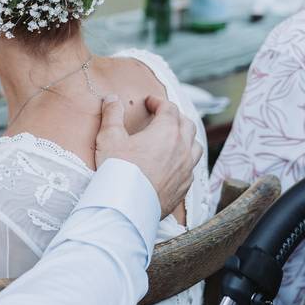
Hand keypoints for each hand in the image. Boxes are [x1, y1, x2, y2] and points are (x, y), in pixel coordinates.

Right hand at [94, 95, 200, 216]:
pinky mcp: (184, 186)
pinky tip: (174, 165)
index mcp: (166, 132)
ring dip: (186, 138)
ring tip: (174, 139)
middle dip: (175, 117)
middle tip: (162, 117)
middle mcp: (182, 148)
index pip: (169, 108)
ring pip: (196, 146)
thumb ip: (111, 115)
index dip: (159, 102)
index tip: (150, 102)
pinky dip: (185, 161)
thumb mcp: (109, 138)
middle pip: (187, 124)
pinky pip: (191, 168)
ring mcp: (186, 169)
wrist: (126, 206)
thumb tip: (111, 99)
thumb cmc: (118, 170)